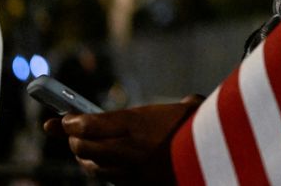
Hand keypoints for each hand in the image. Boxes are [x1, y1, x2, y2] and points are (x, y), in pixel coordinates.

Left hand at [44, 94, 203, 183]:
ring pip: (94, 167)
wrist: (217, 158)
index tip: (63, 119)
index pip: (87, 124)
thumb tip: (180, 103)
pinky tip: (108, 164)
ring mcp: (132, 172)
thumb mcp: (187, 107)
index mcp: (136, 124)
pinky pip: (111, 180)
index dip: (70, 122)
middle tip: (72, 131)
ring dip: (87, 157)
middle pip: (84, 147)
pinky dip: (104, 171)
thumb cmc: (203, 127)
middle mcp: (129, 149)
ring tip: (86, 148)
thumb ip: (172, 107)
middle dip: (74, 139)